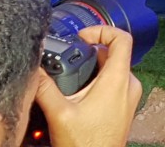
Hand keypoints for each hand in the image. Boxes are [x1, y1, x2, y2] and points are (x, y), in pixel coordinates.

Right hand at [35, 26, 141, 146]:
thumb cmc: (85, 145)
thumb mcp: (59, 113)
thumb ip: (45, 88)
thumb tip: (34, 69)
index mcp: (118, 80)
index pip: (122, 38)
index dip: (102, 29)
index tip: (83, 36)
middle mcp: (129, 85)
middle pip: (115, 53)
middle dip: (92, 51)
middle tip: (72, 56)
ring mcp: (129, 97)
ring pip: (115, 69)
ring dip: (95, 67)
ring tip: (74, 75)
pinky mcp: (126, 107)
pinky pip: (116, 84)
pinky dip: (100, 81)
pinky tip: (82, 93)